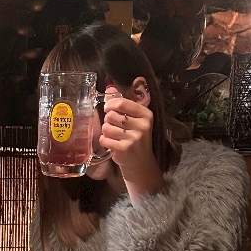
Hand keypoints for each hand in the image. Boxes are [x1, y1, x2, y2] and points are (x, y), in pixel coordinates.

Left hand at [99, 86, 163, 200]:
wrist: (140, 162)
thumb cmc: (135, 137)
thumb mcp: (133, 119)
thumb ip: (122, 103)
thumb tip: (109, 88)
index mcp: (146, 114)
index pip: (122, 102)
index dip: (110, 104)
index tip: (108, 109)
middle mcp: (142, 125)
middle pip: (111, 115)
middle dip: (108, 120)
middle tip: (114, 126)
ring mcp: (134, 138)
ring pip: (106, 127)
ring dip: (106, 131)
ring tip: (114, 136)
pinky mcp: (124, 149)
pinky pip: (104, 139)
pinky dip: (104, 141)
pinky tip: (112, 143)